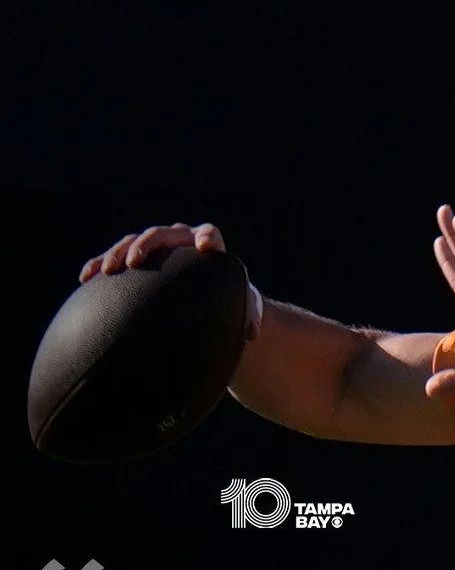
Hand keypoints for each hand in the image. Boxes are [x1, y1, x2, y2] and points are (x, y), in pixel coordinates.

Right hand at [78, 222, 260, 340]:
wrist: (205, 294)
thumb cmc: (227, 302)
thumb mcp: (240, 308)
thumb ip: (248, 316)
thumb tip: (253, 334)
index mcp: (209, 248)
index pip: (209, 235)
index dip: (207, 237)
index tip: (204, 246)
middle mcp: (181, 242)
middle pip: (163, 235)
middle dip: (147, 244)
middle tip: (134, 261)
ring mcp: (157, 249)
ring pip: (134, 242)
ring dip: (118, 253)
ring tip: (107, 271)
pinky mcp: (137, 261)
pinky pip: (114, 258)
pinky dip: (98, 265)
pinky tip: (86, 278)